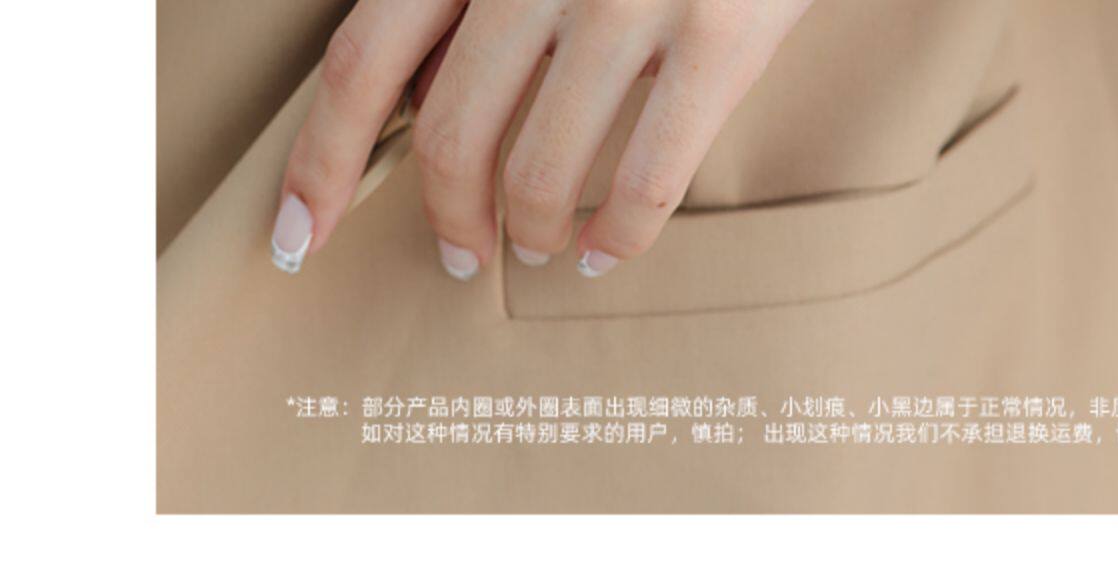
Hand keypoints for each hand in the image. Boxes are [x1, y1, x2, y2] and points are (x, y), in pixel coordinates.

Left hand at [270, 0, 812, 278]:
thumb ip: (482, 3)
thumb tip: (436, 115)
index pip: (363, 59)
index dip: (320, 161)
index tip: (299, 237)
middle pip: (447, 136)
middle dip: (449, 219)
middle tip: (464, 255)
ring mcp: (627, 0)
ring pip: (539, 172)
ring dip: (532, 234)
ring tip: (545, 248)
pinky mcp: (717, 38)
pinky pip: (647, 182)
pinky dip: (619, 238)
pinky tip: (610, 252)